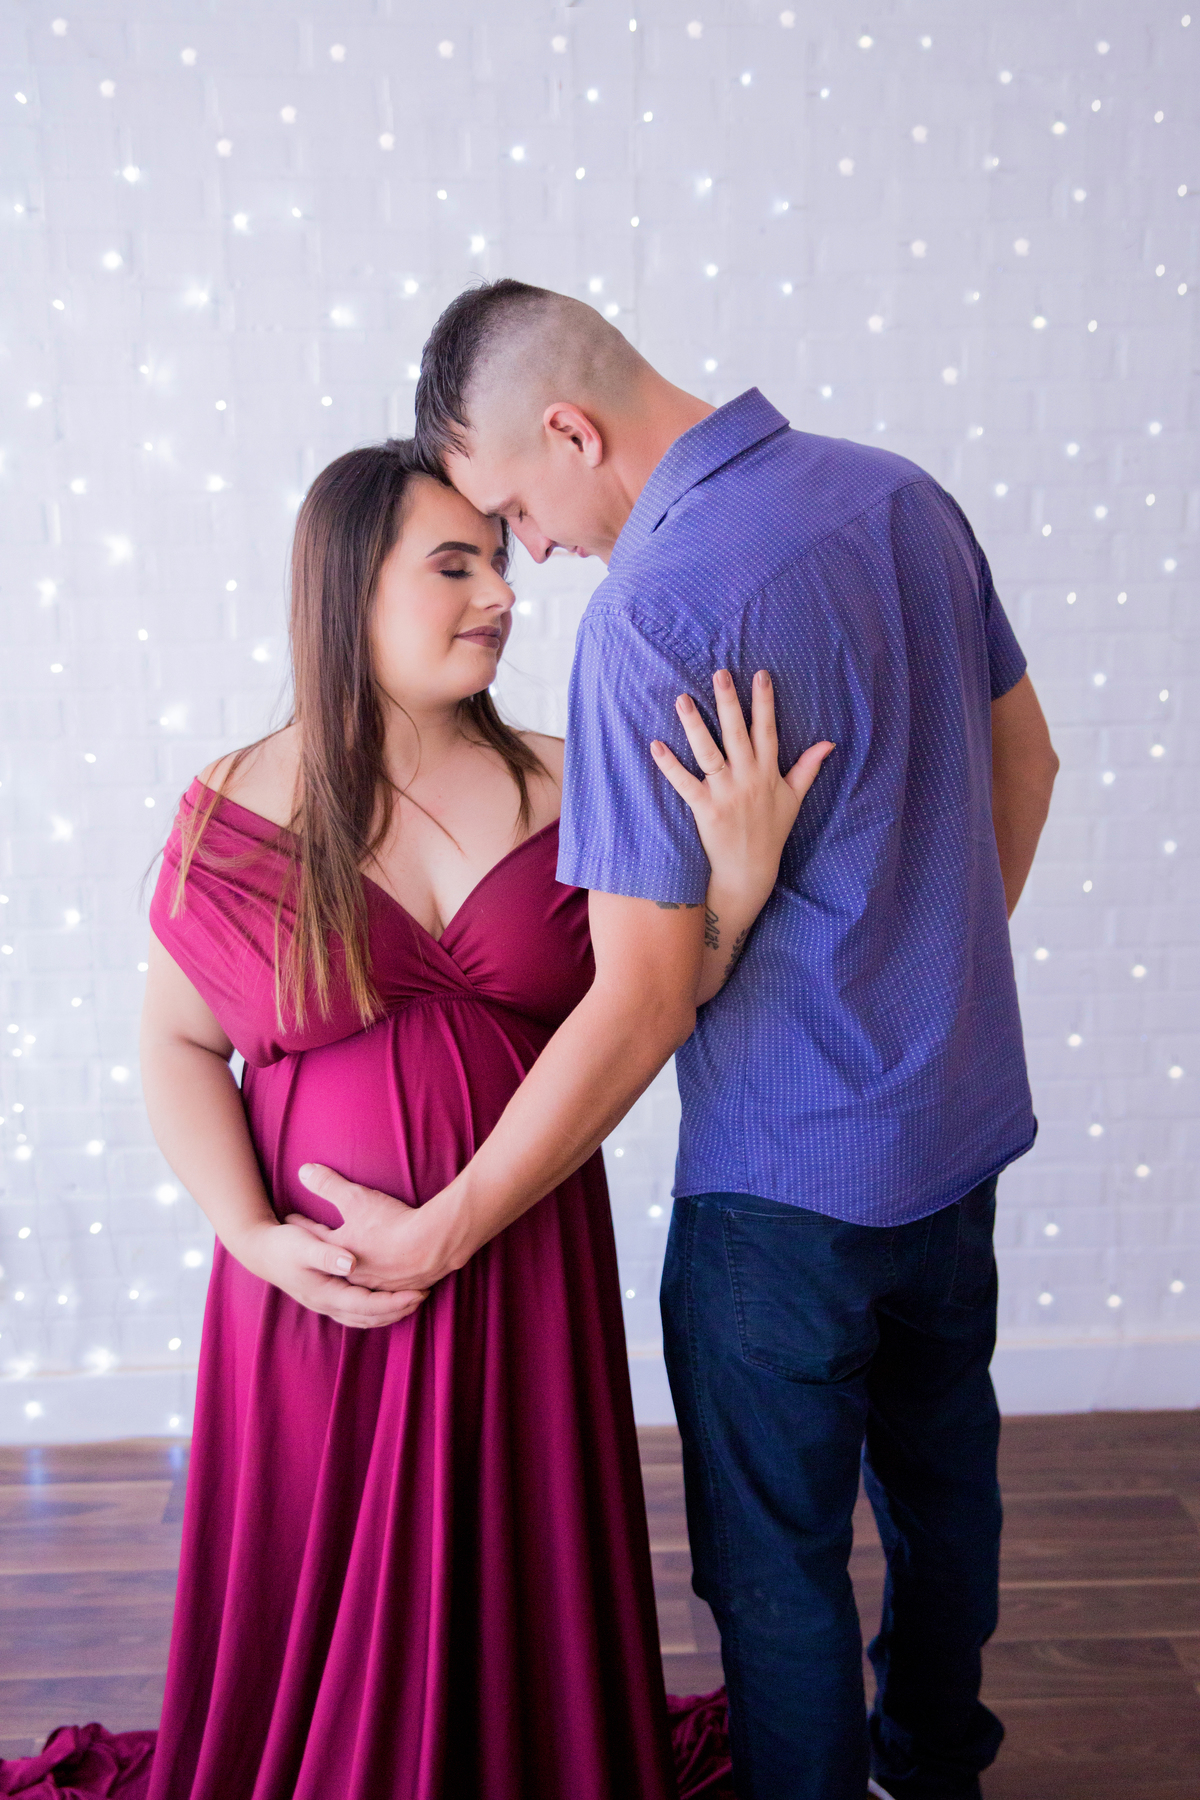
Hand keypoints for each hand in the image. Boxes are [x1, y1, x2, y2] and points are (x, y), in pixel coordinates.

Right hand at [232, 1217, 427, 1328]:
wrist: (261, 1251)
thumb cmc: (283, 1244)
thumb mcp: (302, 1244)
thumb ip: (326, 1254)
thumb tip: (350, 1262)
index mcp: (325, 1293)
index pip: (367, 1306)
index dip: (394, 1302)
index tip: (419, 1293)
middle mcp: (327, 1305)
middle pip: (370, 1316)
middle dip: (398, 1309)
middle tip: (425, 1295)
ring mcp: (327, 1305)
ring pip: (365, 1318)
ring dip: (390, 1311)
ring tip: (415, 1298)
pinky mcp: (328, 1298)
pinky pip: (358, 1312)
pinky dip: (377, 1309)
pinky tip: (391, 1300)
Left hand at [290, 1163, 466, 1293]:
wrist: (431, 1244)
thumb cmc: (390, 1223)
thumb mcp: (356, 1198)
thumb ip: (328, 1185)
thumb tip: (303, 1171)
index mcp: (340, 1251)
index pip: (314, 1236)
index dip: (301, 1223)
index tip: (289, 1217)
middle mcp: (354, 1274)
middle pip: (333, 1265)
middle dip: (321, 1256)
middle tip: (312, 1249)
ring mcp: (377, 1284)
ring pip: (357, 1283)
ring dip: (349, 1275)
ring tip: (346, 1271)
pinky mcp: (399, 1289)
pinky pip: (381, 1292)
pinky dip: (376, 1287)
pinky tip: (381, 1286)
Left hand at [650, 669, 833, 897]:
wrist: (750, 872)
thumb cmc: (771, 833)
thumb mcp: (794, 799)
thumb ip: (808, 768)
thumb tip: (829, 742)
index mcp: (768, 773)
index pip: (767, 731)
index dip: (764, 703)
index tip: (761, 674)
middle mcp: (748, 779)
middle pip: (737, 734)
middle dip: (729, 702)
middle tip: (720, 673)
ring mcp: (726, 794)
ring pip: (709, 753)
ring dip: (695, 726)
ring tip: (682, 699)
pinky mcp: (705, 810)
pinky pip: (685, 784)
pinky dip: (670, 766)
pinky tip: (656, 746)